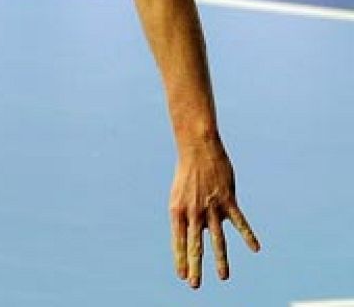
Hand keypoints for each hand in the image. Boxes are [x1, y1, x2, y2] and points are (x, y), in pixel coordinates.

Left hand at [169, 139, 259, 286]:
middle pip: (195, 245)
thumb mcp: (180, 196)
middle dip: (195, 267)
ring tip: (223, 277)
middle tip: (194, 285)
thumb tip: (194, 234)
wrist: (197, 149)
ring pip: (217, 239)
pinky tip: (256, 249)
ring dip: (220, 260)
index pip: (179, 241)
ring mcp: (211, 207)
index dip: (180, 259)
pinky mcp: (227, 200)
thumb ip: (187, 216)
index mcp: (177, 211)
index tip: (181, 276)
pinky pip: (240, 222)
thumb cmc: (187, 174)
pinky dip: (248, 236)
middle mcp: (193, 212)